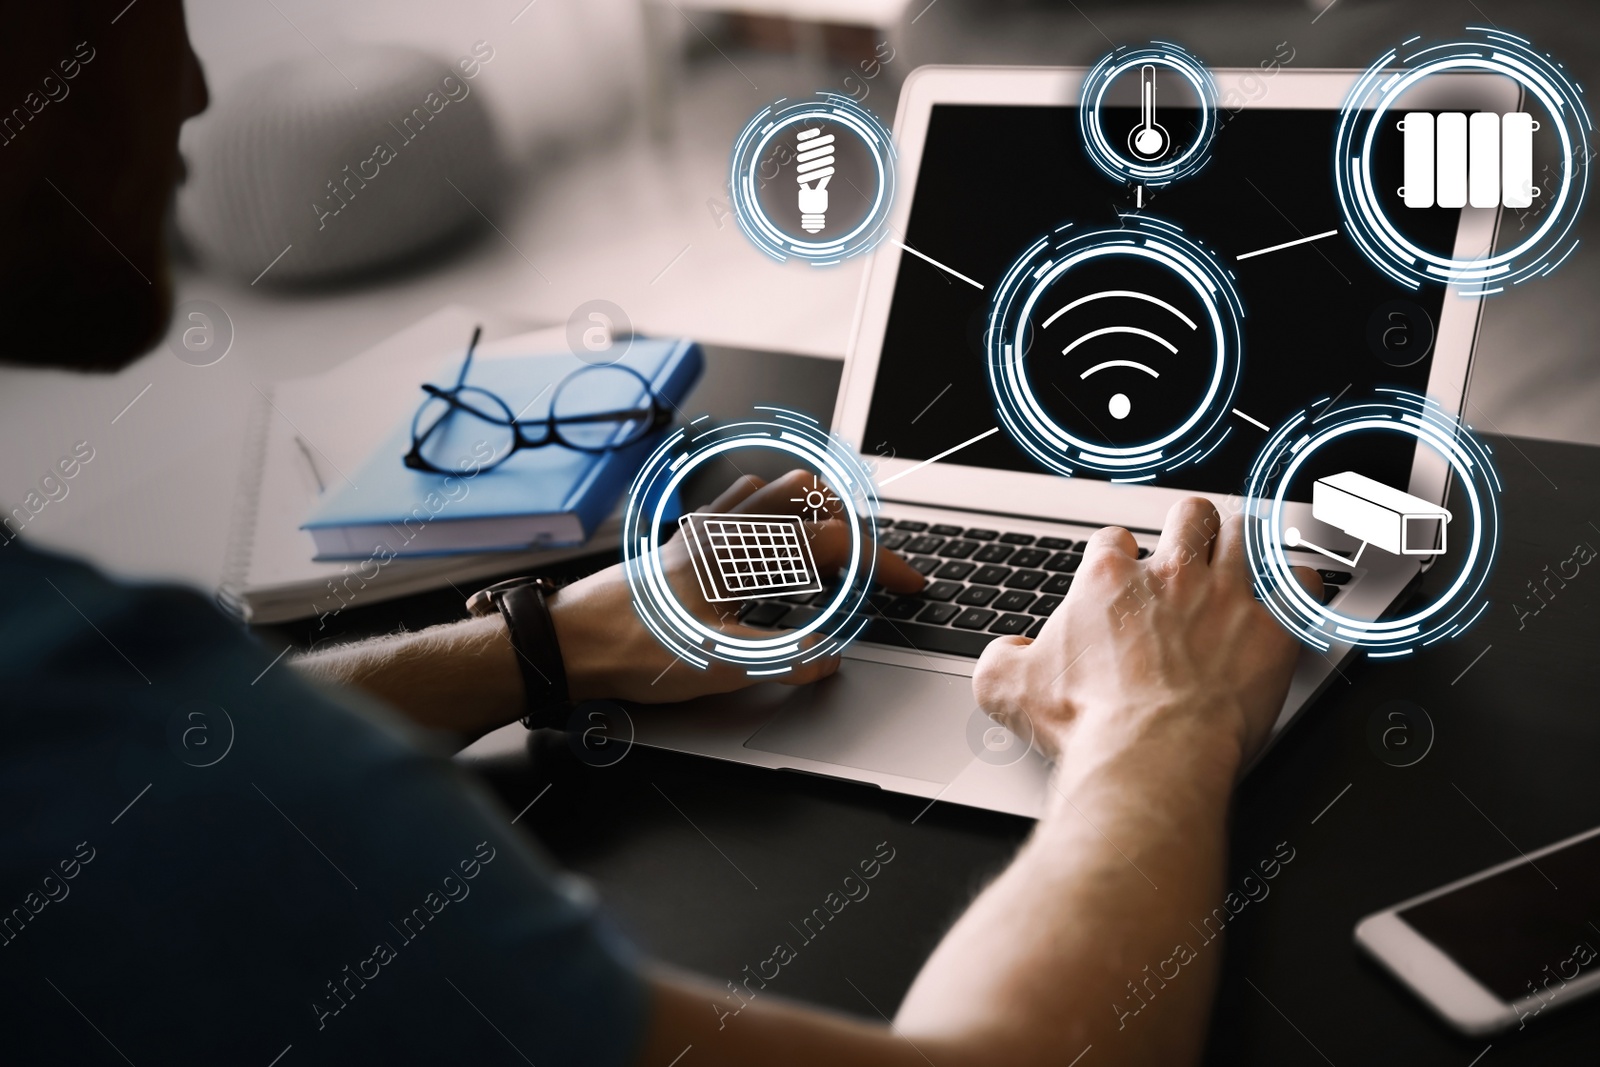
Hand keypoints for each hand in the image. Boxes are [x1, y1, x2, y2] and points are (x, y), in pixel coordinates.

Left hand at [548, 470, 923, 704]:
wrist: (569, 641)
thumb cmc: (637, 650)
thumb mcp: (725, 666)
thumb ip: (790, 658)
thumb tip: (834, 656)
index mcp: (745, 550)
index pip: (835, 541)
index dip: (882, 563)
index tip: (910, 585)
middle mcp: (727, 525)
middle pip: (815, 497)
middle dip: (857, 529)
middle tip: (877, 572)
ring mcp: (704, 525)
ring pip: (779, 489)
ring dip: (817, 512)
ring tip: (838, 555)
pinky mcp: (687, 536)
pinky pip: (744, 500)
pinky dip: (778, 511)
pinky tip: (776, 544)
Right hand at [971, 497, 1319, 782]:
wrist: (1148, 756)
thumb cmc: (1089, 724)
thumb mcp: (1009, 691)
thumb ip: (1000, 659)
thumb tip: (1005, 655)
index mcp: (1107, 580)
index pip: (1114, 539)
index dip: (1118, 554)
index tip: (1122, 574)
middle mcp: (1170, 576)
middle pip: (1189, 515)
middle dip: (1190, 525)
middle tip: (1191, 546)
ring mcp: (1225, 597)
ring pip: (1246, 534)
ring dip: (1245, 542)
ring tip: (1245, 554)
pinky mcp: (1272, 629)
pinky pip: (1300, 580)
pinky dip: (1298, 582)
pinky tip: (1294, 591)